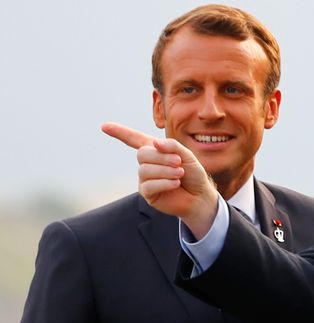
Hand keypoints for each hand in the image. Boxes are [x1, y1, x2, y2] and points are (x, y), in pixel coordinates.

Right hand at [102, 123, 218, 237]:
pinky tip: (175, 183)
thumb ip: (173, 146)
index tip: (104, 126)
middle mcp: (147, 163)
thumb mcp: (187, 156)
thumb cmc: (193, 174)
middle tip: (179, 163)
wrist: (200, 196)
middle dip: (162, 157)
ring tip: (179, 174)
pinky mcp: (147, 193)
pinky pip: (148, 185)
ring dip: (165, 171)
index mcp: (155, 151)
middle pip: (142, 154)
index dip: (120, 132)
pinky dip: (164, 183)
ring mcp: (145, 179)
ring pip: (145, 170)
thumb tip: (154, 143)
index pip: (134, 139)